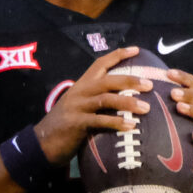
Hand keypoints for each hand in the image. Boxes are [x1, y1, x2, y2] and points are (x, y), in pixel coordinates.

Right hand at [35, 46, 151, 164]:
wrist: (42, 143)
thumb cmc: (67, 125)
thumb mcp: (79, 105)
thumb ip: (96, 98)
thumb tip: (124, 97)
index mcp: (81, 84)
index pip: (100, 63)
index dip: (118, 55)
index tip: (136, 50)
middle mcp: (79, 91)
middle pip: (108, 80)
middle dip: (130, 80)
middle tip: (149, 85)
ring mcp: (77, 107)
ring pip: (106, 99)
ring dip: (128, 102)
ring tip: (146, 108)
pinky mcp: (76, 123)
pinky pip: (100, 121)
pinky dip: (117, 122)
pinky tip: (132, 126)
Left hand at [167, 68, 192, 159]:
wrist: (188, 156)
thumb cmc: (174, 130)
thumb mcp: (168, 114)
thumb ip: (159, 102)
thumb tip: (136, 89)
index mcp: (192, 100)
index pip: (190, 83)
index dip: (181, 77)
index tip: (168, 73)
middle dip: (186, 94)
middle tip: (172, 93)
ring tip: (179, 108)